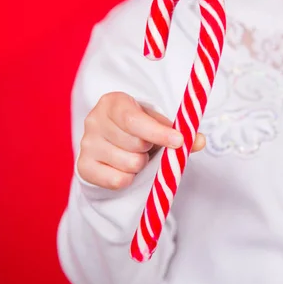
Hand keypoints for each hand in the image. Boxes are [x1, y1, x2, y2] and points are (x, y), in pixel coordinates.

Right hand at [77, 92, 205, 189]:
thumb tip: (199, 140)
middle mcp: (94, 120)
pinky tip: (126, 169)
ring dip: (141, 165)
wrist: (113, 145)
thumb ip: (179, 130)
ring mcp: (86, 144)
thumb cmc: (139, 130)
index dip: (158, 132)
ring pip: (128, 164)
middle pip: (134, 144)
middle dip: (149, 149)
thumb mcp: (158, 124)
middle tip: (148, 146)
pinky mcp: (83, 167)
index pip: (133, 119)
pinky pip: (117, 181)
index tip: (179, 140)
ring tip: (136, 156)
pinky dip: (128, 179)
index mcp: (113, 102)